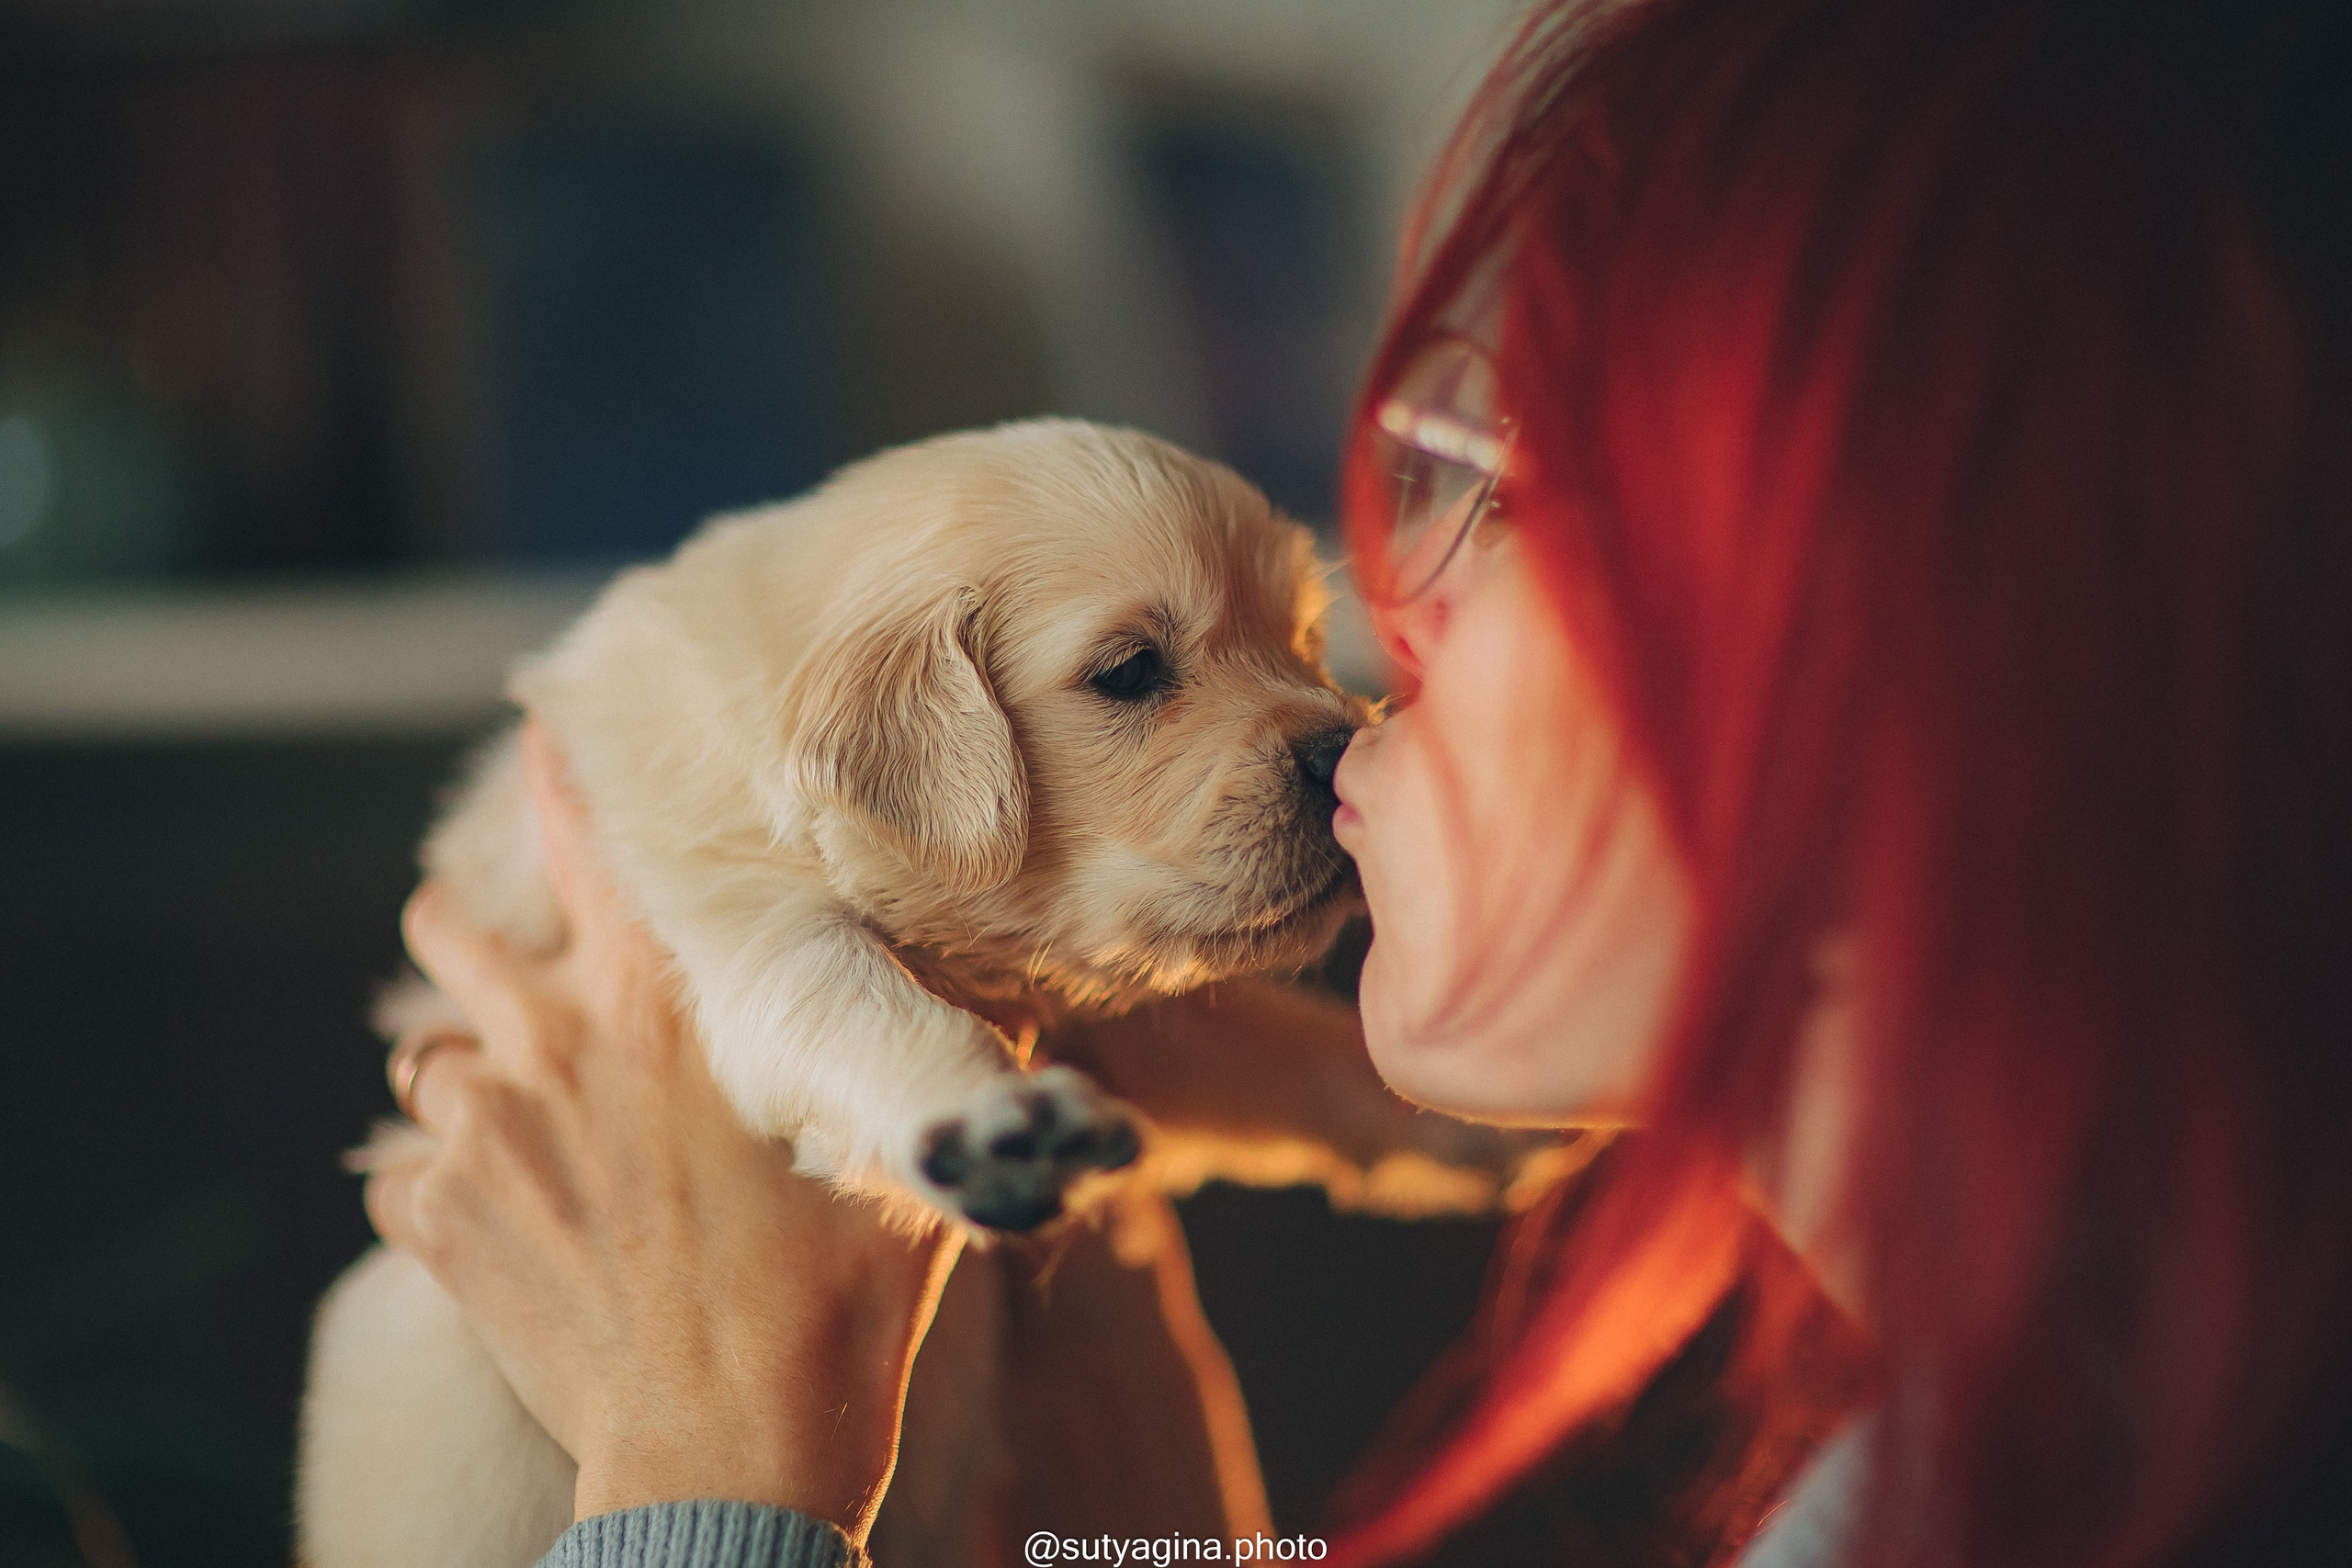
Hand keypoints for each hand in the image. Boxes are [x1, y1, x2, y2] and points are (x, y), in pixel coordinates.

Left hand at [362, 721, 960, 1537]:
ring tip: (510, 1108)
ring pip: (421, 1052)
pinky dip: (438, 1186)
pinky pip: (400, 1173)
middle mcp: (553, 1041)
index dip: (553, 775)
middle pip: (450, 929)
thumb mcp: (901, 1166)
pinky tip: (496, 1221)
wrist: (729, 1458)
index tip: (542, 733)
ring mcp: (481, 1132)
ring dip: (460, 1067)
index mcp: (664, 1006)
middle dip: (464, 927)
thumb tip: (1017, 1016)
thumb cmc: (832, 1308)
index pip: (583, 840)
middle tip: (497, 950)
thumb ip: (939, 1069)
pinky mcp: (435, 1224)